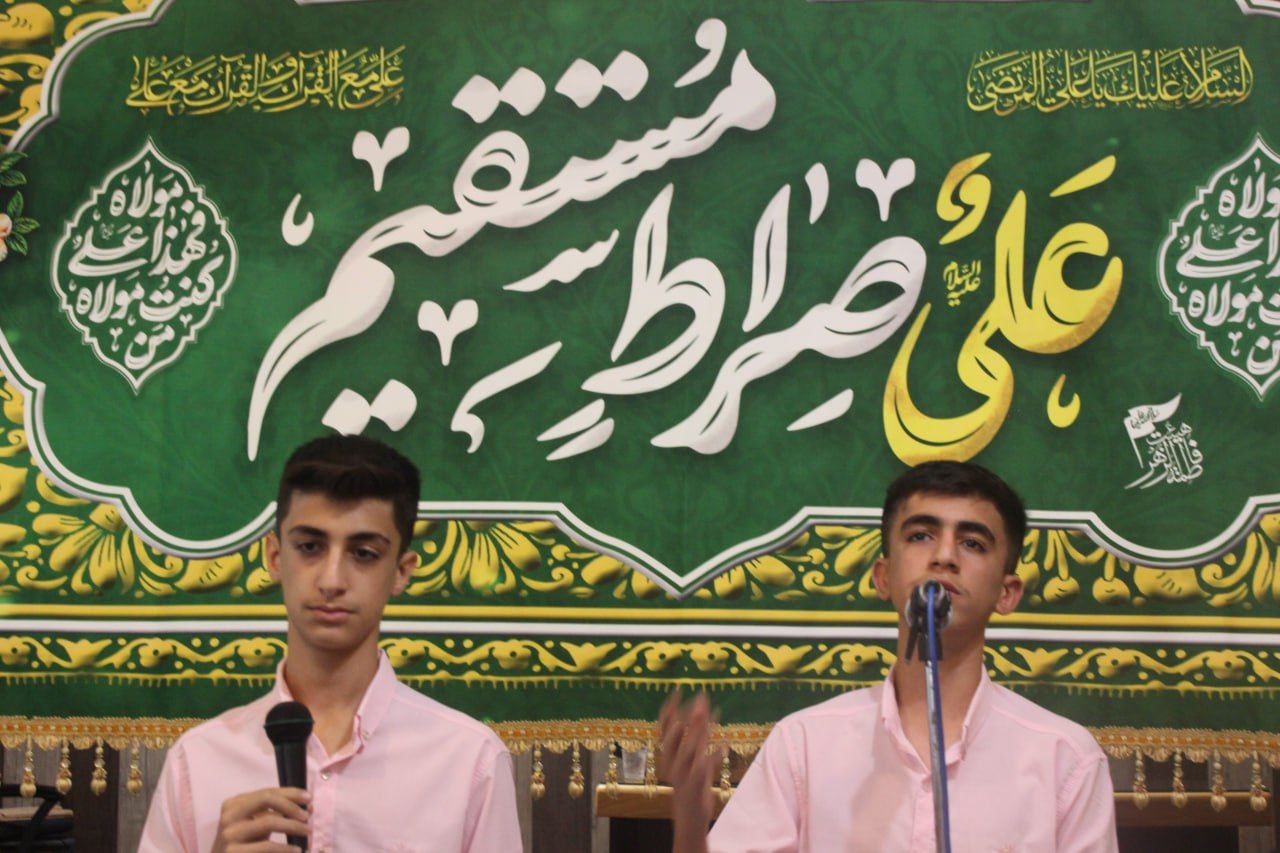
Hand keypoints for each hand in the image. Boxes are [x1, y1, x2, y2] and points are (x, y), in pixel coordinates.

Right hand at [211, 787, 309, 852]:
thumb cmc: (244, 844)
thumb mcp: (258, 825)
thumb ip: (278, 813)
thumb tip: (309, 808)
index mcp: (233, 804)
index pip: (267, 792)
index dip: (290, 793)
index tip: (309, 798)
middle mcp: (228, 816)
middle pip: (267, 799)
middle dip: (291, 806)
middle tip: (307, 817)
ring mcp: (229, 835)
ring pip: (269, 822)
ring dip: (293, 826)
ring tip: (307, 831)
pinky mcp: (233, 852)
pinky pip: (267, 846)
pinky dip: (285, 847)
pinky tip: (296, 850)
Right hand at [660, 691, 722, 852]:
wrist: (688, 814)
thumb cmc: (688, 780)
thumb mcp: (688, 755)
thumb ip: (694, 733)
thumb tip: (701, 705)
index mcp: (667, 753)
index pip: (664, 727)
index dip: (669, 708)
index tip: (678, 690)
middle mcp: (672, 762)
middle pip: (676, 736)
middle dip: (688, 716)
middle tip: (700, 699)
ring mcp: (683, 774)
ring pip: (689, 750)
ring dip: (698, 732)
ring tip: (709, 715)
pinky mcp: (696, 785)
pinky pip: (705, 769)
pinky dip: (714, 756)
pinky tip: (724, 744)